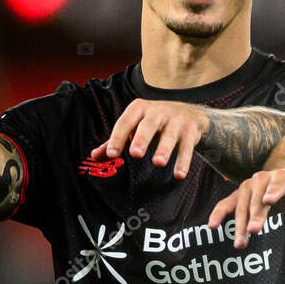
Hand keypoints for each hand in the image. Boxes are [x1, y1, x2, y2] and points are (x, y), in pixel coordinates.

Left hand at [90, 99, 209, 178]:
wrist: (190, 113)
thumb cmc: (154, 122)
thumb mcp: (136, 125)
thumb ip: (117, 140)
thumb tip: (94, 156)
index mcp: (139, 109)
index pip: (125, 122)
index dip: (117, 137)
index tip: (111, 154)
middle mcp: (158, 111)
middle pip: (148, 125)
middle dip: (142, 138)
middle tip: (135, 154)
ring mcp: (176, 120)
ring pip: (170, 135)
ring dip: (164, 149)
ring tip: (158, 163)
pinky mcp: (190, 131)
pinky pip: (187, 147)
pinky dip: (184, 160)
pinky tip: (179, 174)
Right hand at [208, 168, 284, 248]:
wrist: (284, 181)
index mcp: (284, 178)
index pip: (279, 185)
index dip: (274, 192)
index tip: (268, 201)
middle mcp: (263, 179)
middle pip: (258, 198)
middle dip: (255, 215)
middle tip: (253, 232)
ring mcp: (248, 186)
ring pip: (242, 204)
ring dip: (239, 224)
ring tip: (240, 243)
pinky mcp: (238, 195)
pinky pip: (226, 203)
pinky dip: (219, 213)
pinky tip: (212, 226)